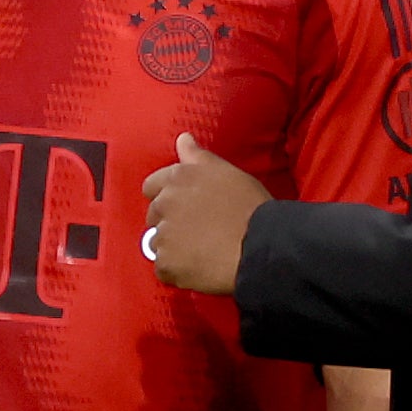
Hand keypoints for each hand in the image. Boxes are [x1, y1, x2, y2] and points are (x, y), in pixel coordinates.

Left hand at [143, 134, 270, 294]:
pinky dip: (177, 271)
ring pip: (158, 243)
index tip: (186, 208)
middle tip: (198, 232)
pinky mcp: (167, 263)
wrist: (260, 246)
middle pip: (154, 216)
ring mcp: (164, 234)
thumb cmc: (250, 207)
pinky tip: (199, 268)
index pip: (152, 187)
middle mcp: (165, 202)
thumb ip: (198, 157)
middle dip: (170, 223)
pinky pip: (164, 269)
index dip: (167, 198)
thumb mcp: (227, 173)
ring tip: (202, 252)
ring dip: (174, 248)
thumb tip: (182, 139)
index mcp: (178, 178)